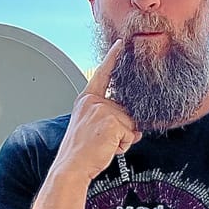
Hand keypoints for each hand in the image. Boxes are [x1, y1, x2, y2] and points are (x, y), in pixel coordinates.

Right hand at [53, 39, 141, 181]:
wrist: (72, 165)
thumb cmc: (80, 151)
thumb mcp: (91, 126)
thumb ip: (109, 117)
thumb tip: (136, 125)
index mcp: (86, 100)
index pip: (102, 74)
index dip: (112, 58)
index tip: (121, 44)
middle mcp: (94, 102)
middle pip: (125, 110)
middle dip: (123, 128)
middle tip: (103, 140)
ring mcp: (103, 111)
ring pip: (130, 124)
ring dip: (123, 139)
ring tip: (104, 145)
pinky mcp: (112, 122)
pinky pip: (131, 134)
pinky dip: (124, 145)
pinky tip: (108, 148)